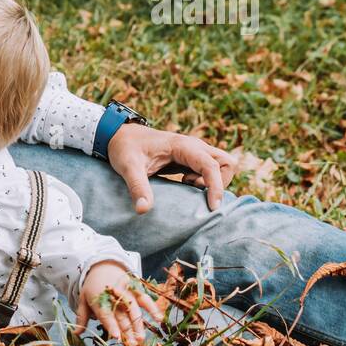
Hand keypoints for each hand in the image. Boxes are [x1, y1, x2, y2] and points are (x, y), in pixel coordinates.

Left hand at [75, 262, 164, 345]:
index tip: (116, 337)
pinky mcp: (136, 289)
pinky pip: (145, 298)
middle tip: (133, 345)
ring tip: (142, 339)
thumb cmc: (92, 286)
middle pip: (122, 316)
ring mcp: (126, 292)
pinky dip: (153, 308)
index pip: (106, 314)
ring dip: (139, 324)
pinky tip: (159, 319)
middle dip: (128, 331)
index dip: (111, 325)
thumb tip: (76, 333)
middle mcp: (114, 296)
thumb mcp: (84, 299)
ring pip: (134, 310)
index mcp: (99, 299)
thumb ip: (82, 317)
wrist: (102, 265)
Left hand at [107, 123, 237, 213]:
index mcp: (183, 145)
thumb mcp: (128, 167)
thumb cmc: (124, 148)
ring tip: (187, 184)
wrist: (119, 134)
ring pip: (222, 164)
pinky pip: (210, 169)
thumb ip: (137, 187)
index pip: (211, 166)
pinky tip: (184, 183)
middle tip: (192, 188)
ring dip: (214, 180)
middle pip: (226, 162)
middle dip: (220, 181)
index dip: (216, 187)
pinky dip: (207, 179)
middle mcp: (194, 146)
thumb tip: (143, 210)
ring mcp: (194, 151)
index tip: (212, 207)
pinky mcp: (190, 158)